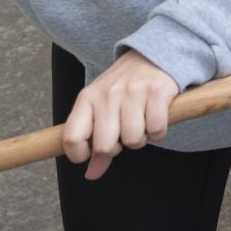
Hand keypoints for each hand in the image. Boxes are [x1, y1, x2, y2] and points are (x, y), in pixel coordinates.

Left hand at [61, 50, 178, 181]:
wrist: (152, 56)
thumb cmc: (123, 88)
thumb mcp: (101, 109)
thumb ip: (95, 142)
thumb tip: (91, 174)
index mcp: (87, 98)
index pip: (71, 138)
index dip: (80, 154)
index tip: (92, 151)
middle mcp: (108, 94)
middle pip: (105, 145)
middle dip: (117, 148)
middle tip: (123, 134)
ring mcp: (133, 91)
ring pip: (134, 140)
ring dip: (141, 139)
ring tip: (141, 123)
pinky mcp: (158, 91)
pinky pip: (157, 129)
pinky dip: (159, 131)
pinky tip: (155, 117)